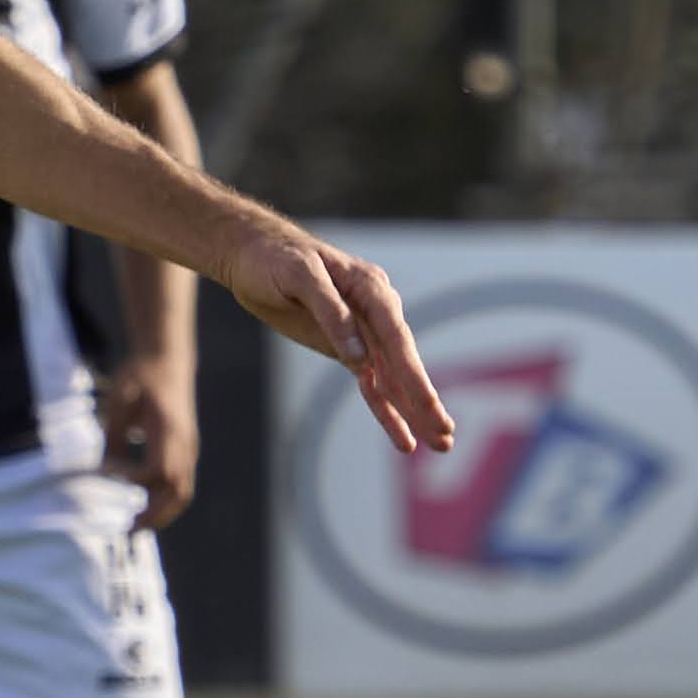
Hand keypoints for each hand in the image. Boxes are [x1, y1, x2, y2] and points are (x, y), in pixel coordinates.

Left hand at [97, 360, 200, 526]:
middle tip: (129, 530)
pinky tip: (147, 508)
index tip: (109, 481)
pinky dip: (168, 501)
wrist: (166, 360)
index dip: (134, 481)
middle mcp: (184, 442)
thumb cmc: (139, 377)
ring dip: (164, 513)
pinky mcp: (187, 450)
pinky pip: (183, 484)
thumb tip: (104, 471)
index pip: (158, 469)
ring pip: (183, 491)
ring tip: (139, 526)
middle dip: (155, 514)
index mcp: (168, 428)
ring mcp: (189, 448)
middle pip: (177, 489)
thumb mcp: (118, 400)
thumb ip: (113, 436)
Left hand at [222, 227, 450, 454]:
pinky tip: (404, 439)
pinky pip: (371, 384)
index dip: (412, 373)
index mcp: (370, 288)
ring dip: (414, 412)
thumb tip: (361, 360)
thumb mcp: (299, 276)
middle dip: (424, 400)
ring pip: (393, 379)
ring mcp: (362, 333)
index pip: (396, 336)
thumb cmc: (275, 258)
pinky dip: (387, 411)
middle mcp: (375, 311)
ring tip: (441, 444)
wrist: (252, 253)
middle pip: (403, 362)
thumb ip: (332, 314)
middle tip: (446, 434)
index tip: (426, 405)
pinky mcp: (346, 350)